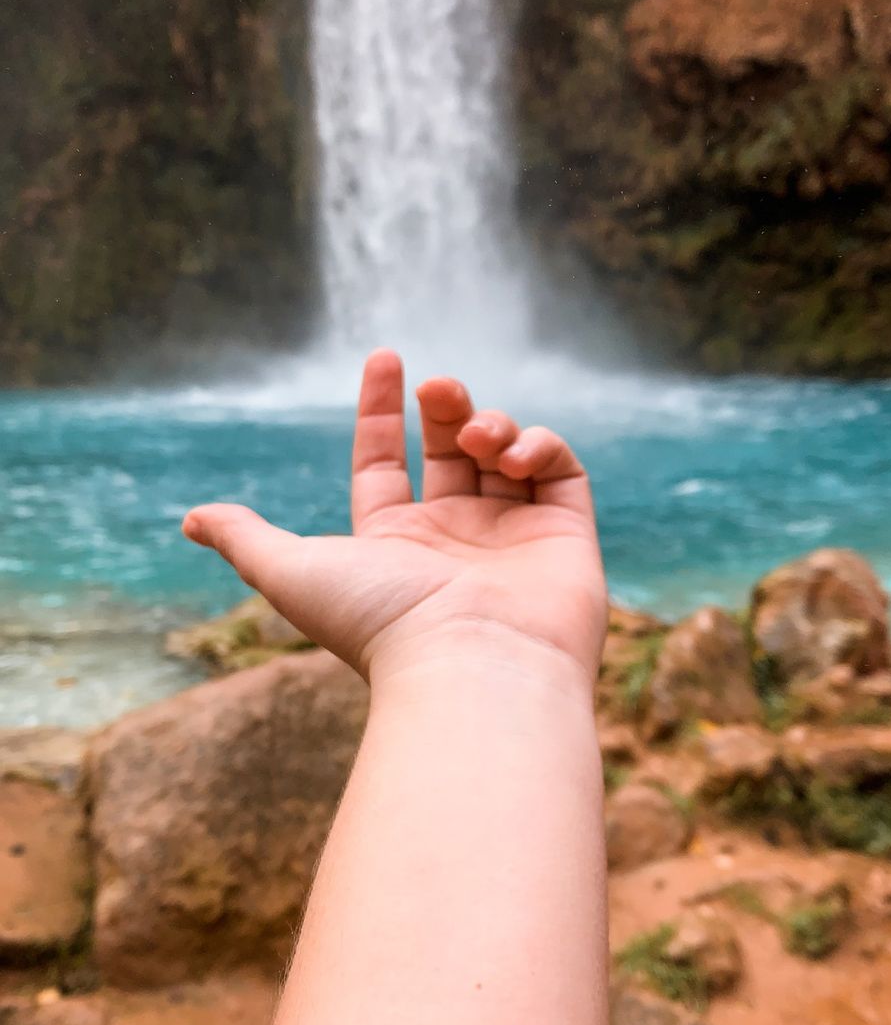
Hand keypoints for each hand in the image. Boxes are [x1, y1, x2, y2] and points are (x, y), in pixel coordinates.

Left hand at [183, 351, 607, 682]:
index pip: (384, 464)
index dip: (379, 411)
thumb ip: (246, 538)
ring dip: (489, 423)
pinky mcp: (566, 536)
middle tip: (435, 389)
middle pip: (448, 448)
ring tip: (475, 435)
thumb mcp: (291, 572)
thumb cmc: (381, 622)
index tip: (385, 358)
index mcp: (395, 544)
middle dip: (443, 407)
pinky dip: (540, 445)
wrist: (473, 667)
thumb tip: (189, 520)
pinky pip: (560, 472)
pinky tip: (512, 455)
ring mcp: (513, 537)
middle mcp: (455, 538)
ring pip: (504, 452)